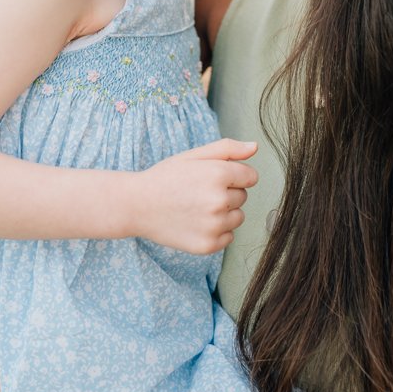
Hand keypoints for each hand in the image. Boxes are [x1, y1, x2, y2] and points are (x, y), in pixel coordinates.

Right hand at [133, 137, 258, 253]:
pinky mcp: (209, 245)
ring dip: (224, 213)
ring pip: (238, 217)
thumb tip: (255, 146)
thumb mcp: (195, 155)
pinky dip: (216, 231)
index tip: (213, 177)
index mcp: (219, 174)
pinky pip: (229, 237)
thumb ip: (228, 149)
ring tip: (197, 207)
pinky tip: (195, 222)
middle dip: (227, 192)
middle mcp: (220, 201)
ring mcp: (214, 226)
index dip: (233, 175)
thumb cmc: (167, 177)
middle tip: (199, 191)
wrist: (137, 205)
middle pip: (243, 196)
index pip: (251, 176)